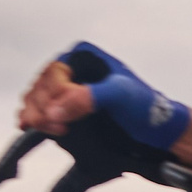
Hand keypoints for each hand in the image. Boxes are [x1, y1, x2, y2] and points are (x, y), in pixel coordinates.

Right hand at [21, 42, 191, 150]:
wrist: (159, 134)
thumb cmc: (147, 108)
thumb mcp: (121, 96)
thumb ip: (89, 98)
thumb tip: (55, 110)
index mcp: (84, 57)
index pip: (54, 72)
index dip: (55, 94)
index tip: (62, 113)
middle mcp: (73, 72)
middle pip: (41, 86)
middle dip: (42, 107)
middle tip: (54, 126)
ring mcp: (68, 93)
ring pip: (37, 100)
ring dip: (36, 115)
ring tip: (50, 129)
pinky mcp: (67, 112)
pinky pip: (41, 113)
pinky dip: (35, 120)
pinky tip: (33, 128)